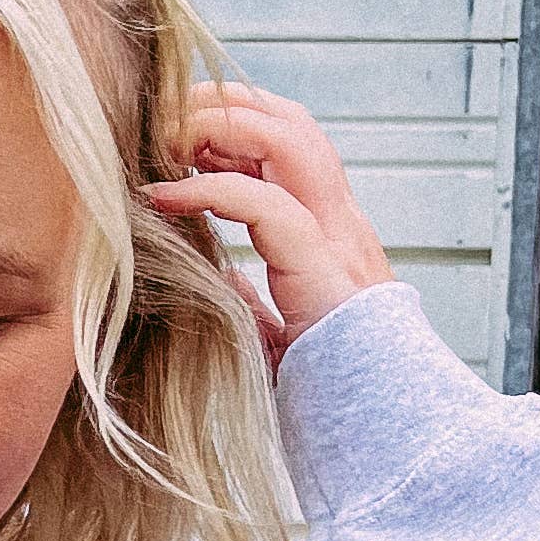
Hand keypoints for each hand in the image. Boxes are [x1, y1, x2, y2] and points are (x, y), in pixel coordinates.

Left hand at [141, 79, 390, 366]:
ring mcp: (339, 242)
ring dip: (218, 129)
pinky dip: (210, 191)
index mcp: (331, 236)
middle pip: (292, 123)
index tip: (176, 140)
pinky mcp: (324, 271)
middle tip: (161, 119)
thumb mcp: (279, 335)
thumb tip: (218, 275)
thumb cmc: (327, 394)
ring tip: (163, 143)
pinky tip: (164, 197)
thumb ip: (253, 298)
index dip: (234, 125)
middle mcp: (341, 225)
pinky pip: (267, 204)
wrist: (378, 435)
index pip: (291, 144)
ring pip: (290, 140)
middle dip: (224, 105)